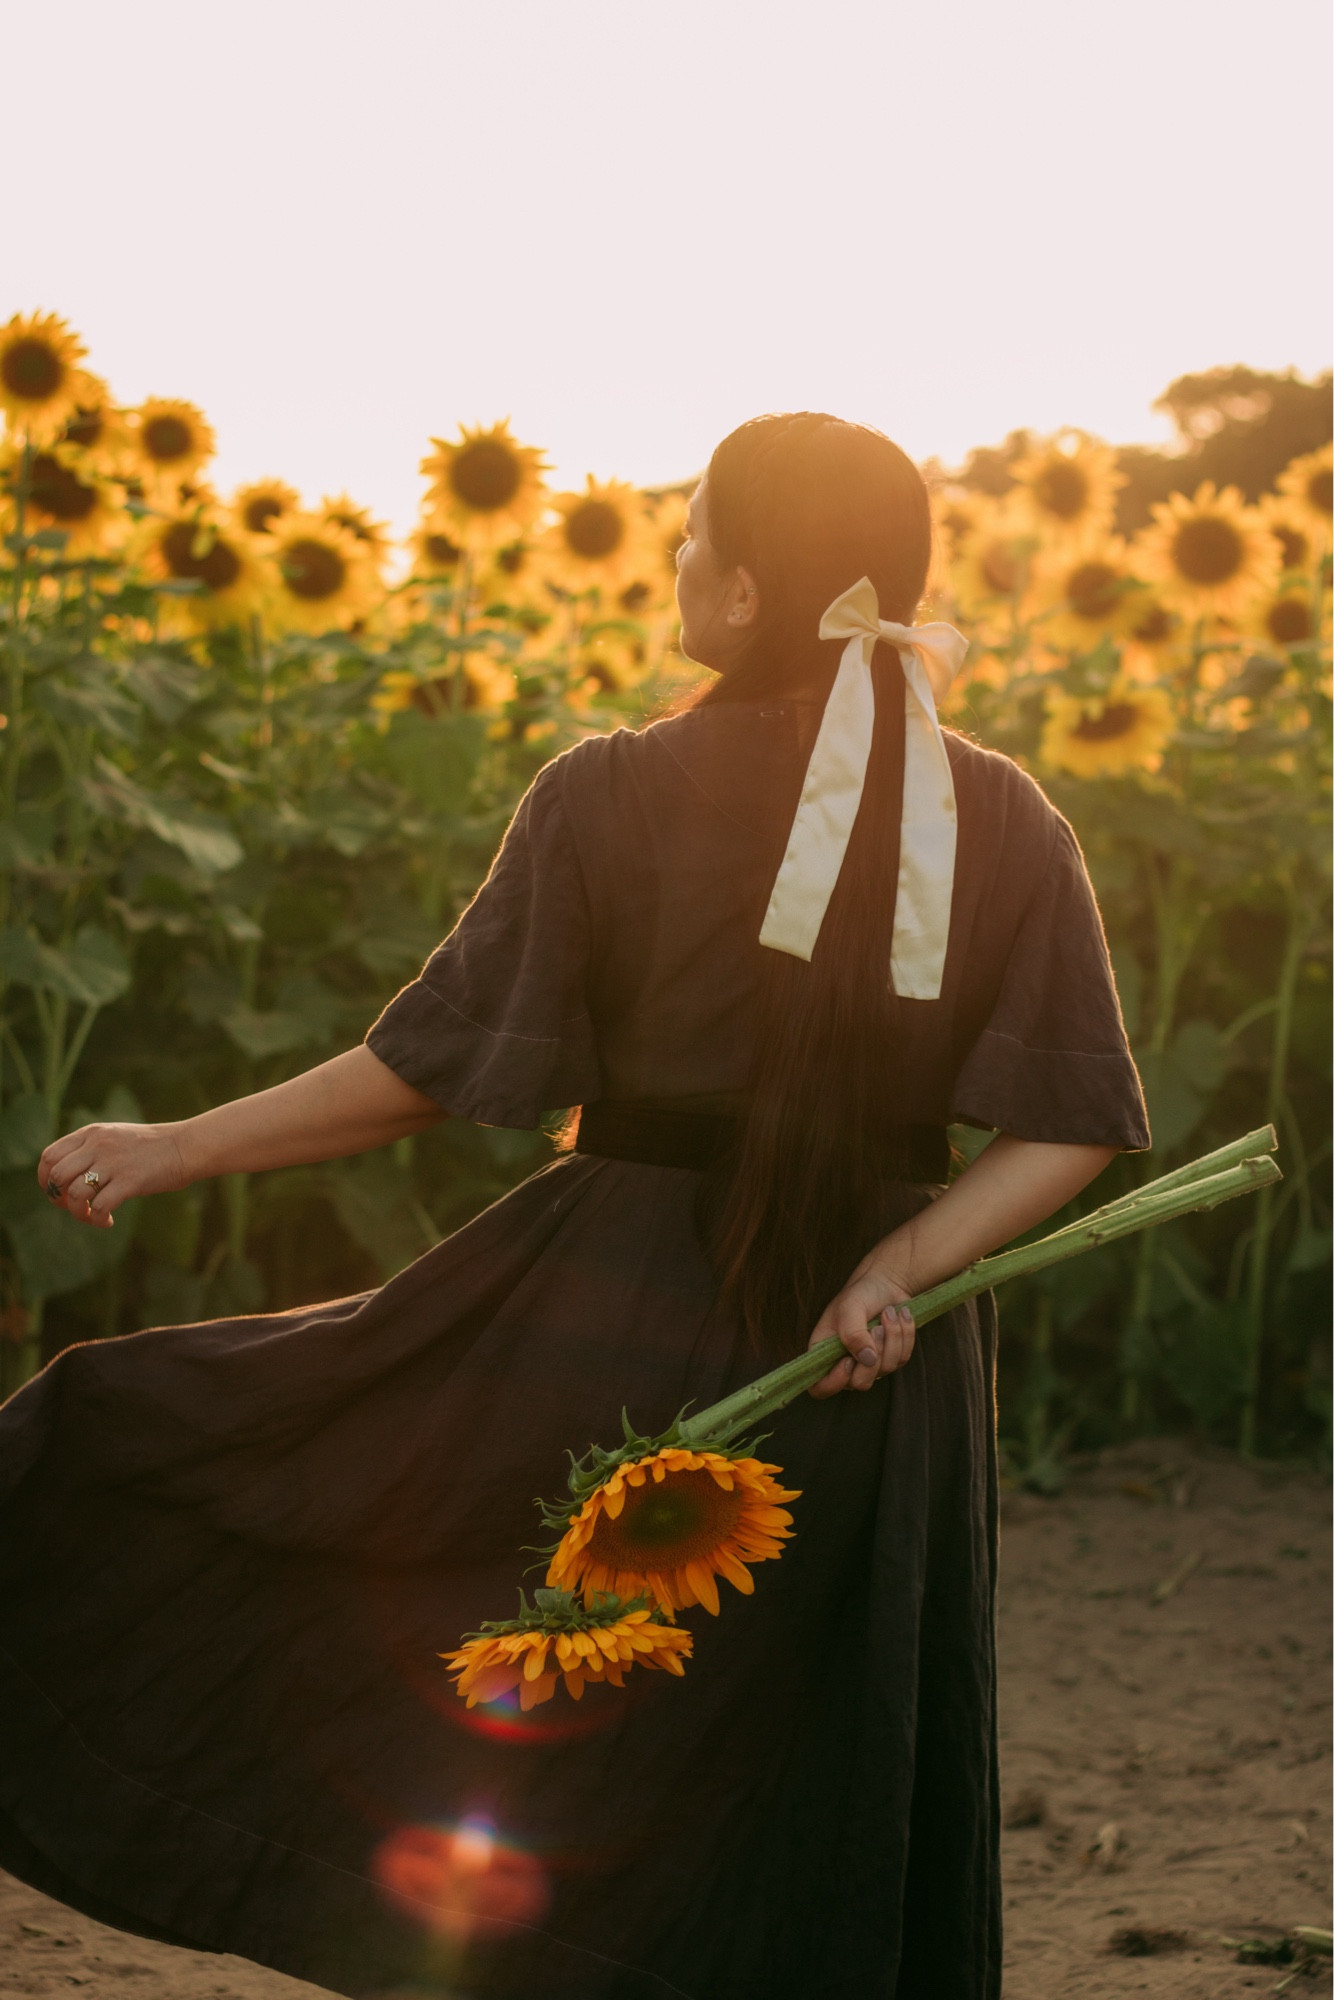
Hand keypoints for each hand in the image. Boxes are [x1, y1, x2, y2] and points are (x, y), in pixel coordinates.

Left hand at [37, 1122, 187, 1227]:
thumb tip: (64, 1177)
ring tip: (92, 1217)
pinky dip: (97, 1220)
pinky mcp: (130, 1181)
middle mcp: (98, 1145)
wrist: (185, 1146)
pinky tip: (108, 1222)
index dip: (45, 1180)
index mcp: (92, 1133)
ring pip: (74, 1193)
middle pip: (57, 1176)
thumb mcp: (115, 1137)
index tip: (56, 1193)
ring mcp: (113, 1163)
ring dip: (78, 1213)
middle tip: (73, 1208)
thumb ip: (90, 1149)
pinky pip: (99, 1207)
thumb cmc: (152, 1147)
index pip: (49, 1156)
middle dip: (57, 1199)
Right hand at [806, 1259, 915, 1398]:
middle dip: (874, 1353)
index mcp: (823, 1353)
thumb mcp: (850, 1308)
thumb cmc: (860, 1295)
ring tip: (889, 1312)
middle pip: (860, 1383)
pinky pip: (903, 1358)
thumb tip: (868, 1360)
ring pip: (886, 1369)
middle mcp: (845, 1364)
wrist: (885, 1284)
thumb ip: (853, 1334)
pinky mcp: (892, 1359)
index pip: (820, 1388)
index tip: (848, 1361)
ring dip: (892, 1338)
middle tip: (876, 1327)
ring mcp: (870, 1364)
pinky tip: (901, 1315)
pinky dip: (905, 1335)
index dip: (834, 1382)